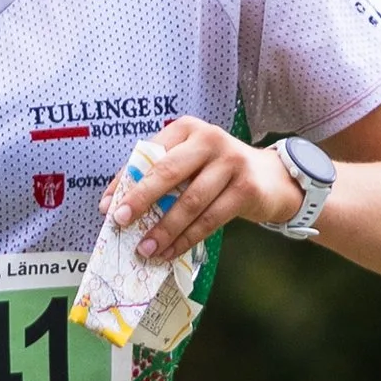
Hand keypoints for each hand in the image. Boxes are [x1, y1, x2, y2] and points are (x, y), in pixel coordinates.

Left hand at [104, 116, 303, 265]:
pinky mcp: (246, 188)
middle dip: (140, 199)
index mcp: (187, 129)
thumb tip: (114, 203)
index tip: (108, 207)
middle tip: (121, 222)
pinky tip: (171, 251)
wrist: (272, 179)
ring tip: (146, 249)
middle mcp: (209, 139)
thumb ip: (157, 176)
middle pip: (168, 172)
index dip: (126, 182)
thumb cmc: (219, 172)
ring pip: (189, 201)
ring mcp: (231, 162)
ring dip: (164, 228)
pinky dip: (187, 238)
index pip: (149, 155)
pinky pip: (209, 219)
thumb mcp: (190, 164)